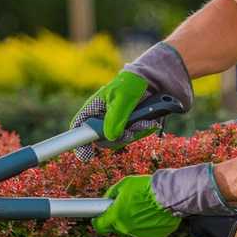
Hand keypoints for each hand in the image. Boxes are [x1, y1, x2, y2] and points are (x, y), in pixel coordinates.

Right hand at [68, 42, 192, 160]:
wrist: (156, 81)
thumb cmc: (134, 82)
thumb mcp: (123, 98)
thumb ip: (115, 117)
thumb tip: (109, 137)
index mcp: (95, 107)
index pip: (80, 126)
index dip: (80, 142)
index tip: (86, 156)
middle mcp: (103, 117)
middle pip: (102, 140)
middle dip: (117, 138)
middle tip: (129, 132)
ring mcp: (117, 123)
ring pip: (119, 140)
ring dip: (134, 134)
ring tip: (145, 122)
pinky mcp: (130, 126)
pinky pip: (133, 137)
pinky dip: (142, 131)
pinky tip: (150, 122)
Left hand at [92, 164, 236, 236]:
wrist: (169, 194)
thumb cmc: (146, 187)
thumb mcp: (124, 184)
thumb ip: (112, 194)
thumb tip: (107, 199)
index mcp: (117, 216)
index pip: (99, 226)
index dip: (97, 221)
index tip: (98, 217)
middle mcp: (127, 229)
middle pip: (117, 227)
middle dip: (119, 218)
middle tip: (127, 206)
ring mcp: (141, 234)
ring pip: (132, 229)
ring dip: (134, 221)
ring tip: (144, 206)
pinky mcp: (155, 236)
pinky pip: (147, 231)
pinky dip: (148, 224)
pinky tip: (154, 212)